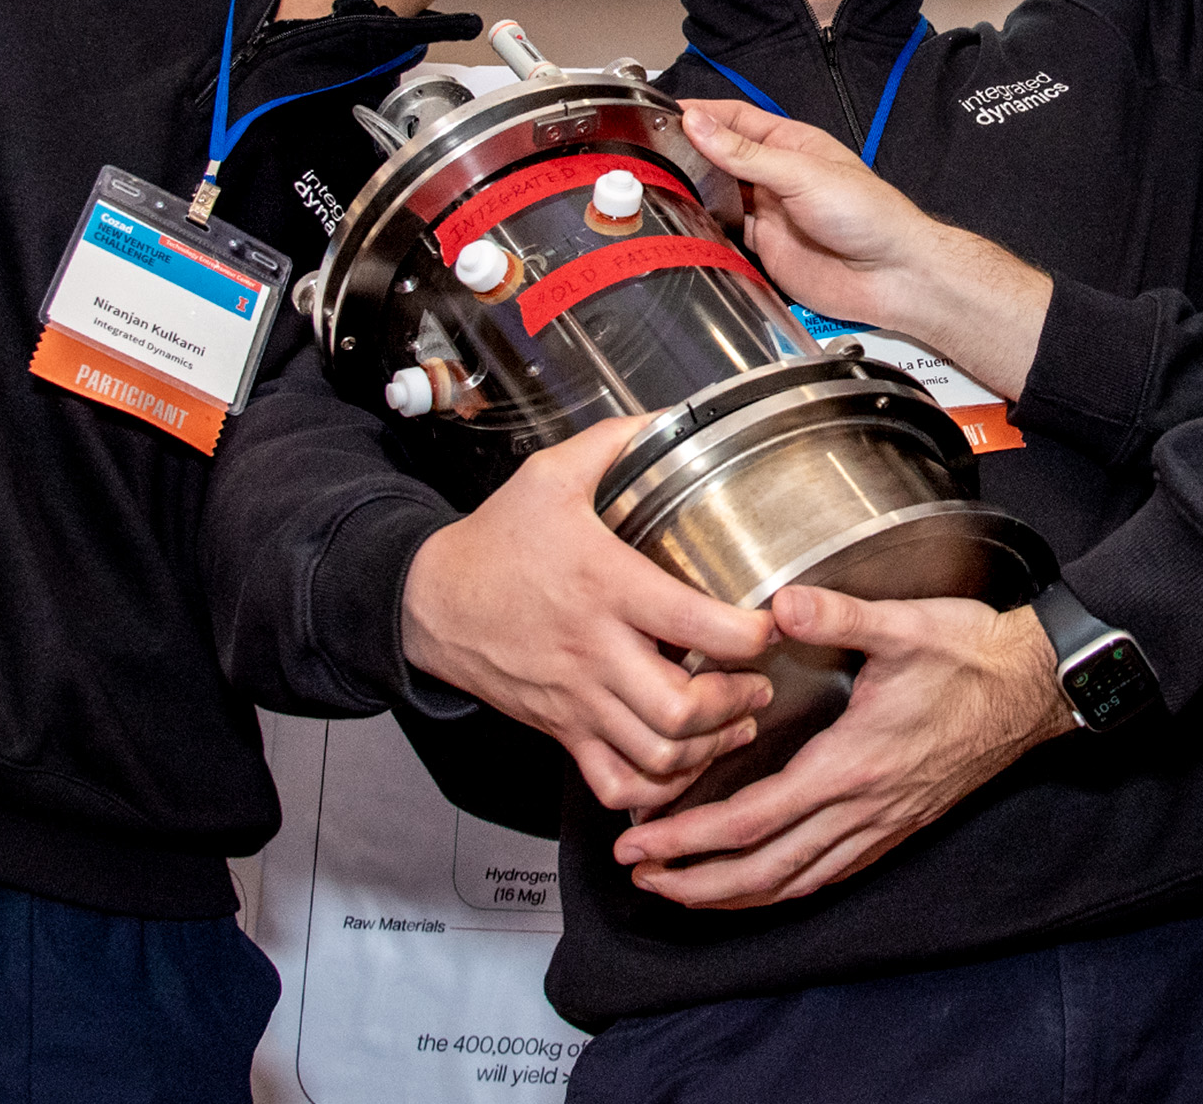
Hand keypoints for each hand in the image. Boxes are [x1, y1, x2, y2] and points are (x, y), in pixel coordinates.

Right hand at [402, 417, 778, 814]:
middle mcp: (593, 649)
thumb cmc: (496, 540)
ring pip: (655, 754)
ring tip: (735, 720)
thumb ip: (617, 442)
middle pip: (679, 708)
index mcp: (603, 583)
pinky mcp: (562, 730)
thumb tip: (675, 416)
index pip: (692, 623)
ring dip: (708, 747)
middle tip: (758, 680)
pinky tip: (682, 761)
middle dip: (736, 701)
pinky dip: (658, 787)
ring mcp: (577, 698)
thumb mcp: (552, 474)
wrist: (430, 600)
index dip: (749, 633)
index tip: (772, 621)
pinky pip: (615, 784)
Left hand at [614, 586, 1071, 906]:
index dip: (691, 838)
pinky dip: (784, 888)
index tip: (641, 841)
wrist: (1035, 687)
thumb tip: (780, 606)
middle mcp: (864, 809)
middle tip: (641, 877)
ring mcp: (882, 824)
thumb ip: (839, 615)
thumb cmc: (972, 655)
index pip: (754, 821)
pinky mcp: (898, 824)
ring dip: (734, 895)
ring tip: (683, 889)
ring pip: (797, 883)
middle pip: (765, 872)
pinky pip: (830, 874)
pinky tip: (763, 882)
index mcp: (853, 766)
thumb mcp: (905, 624)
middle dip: (696, 881)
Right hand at [680, 98, 1050, 394]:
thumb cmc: (869, 215)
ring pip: (719, 195)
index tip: (662, 115)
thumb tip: (699, 125)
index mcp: (791, 143)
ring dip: (694, 191)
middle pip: (721, 157)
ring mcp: (770, 212)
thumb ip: (746, 154)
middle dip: (689, 153)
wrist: (892, 277)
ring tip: (657, 186)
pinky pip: (726, 234)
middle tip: (648, 153)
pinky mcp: (765, 248)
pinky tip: (686, 225)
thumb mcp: (803, 173)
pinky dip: (705, 230)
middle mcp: (777, 175)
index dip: (699, 115)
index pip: (734, 119)